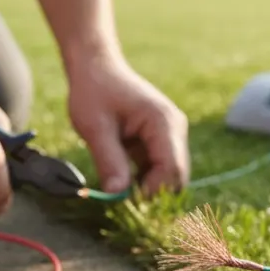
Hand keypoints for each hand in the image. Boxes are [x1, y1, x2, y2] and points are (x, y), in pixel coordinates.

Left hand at [66, 56, 188, 196]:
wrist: (95, 68)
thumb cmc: (94, 91)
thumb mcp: (95, 127)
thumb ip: (109, 160)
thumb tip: (117, 195)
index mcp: (164, 122)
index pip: (172, 169)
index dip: (153, 191)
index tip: (125, 202)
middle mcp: (175, 129)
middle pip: (176, 176)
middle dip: (153, 193)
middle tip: (121, 202)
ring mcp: (170, 136)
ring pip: (168, 176)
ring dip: (147, 188)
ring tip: (118, 190)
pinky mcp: (159, 142)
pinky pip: (158, 170)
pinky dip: (143, 181)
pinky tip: (121, 182)